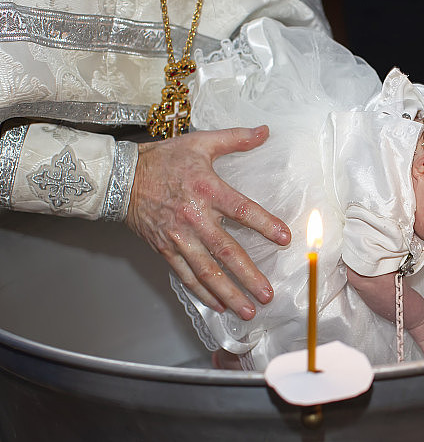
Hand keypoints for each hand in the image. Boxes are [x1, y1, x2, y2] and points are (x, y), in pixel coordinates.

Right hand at [125, 125, 290, 319]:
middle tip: (267, 294)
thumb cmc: (164, 160)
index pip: (242, 210)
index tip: (284, 238)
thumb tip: (265, 131)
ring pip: (206, 271)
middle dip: (248, 275)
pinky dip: (203, 292)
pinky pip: (186, 275)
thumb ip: (235, 138)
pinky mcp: (165, 249)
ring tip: (247, 309)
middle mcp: (194, 217)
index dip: (264, 224)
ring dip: (228, 292)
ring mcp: (179, 237)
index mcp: (207, 189)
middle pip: (226, 251)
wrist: (121, 178)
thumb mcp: (200, 143)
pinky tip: (219, 306)